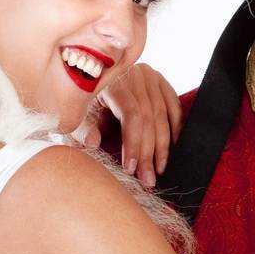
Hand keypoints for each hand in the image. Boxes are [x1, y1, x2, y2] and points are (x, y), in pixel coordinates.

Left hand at [74, 62, 181, 188]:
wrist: (90, 80)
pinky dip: (176, 129)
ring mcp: (150, 76)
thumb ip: (83, 129)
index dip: (134, 144)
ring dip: (163, 146)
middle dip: (149, 152)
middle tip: (148, 178)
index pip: (131, 115)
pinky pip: (174, 107)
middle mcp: (135, 75)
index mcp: (114, 82)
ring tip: (159, 169)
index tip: (131, 168)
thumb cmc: (85, 102)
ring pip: (163, 115)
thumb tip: (93, 144)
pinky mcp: (160, 80)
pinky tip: (173, 149)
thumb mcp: (78, 114)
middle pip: (149, 118)